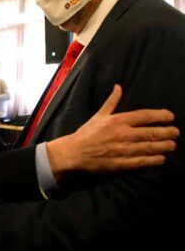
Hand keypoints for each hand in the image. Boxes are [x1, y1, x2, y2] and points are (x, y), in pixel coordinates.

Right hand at [47, 85, 178, 182]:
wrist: (74, 152)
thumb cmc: (87, 133)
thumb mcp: (99, 115)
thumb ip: (112, 101)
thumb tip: (118, 86)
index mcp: (118, 120)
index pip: (145, 116)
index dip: (160, 116)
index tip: (170, 117)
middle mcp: (123, 134)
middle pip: (151, 132)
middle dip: (167, 132)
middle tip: (175, 132)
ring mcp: (123, 149)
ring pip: (149, 147)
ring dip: (163, 146)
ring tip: (172, 145)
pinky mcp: (120, 163)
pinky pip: (141, 162)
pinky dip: (152, 160)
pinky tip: (160, 159)